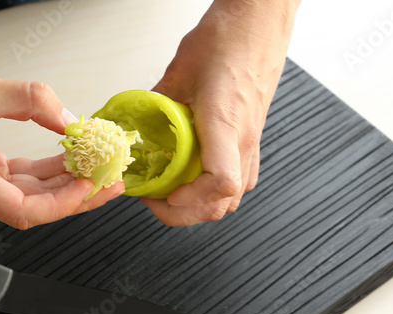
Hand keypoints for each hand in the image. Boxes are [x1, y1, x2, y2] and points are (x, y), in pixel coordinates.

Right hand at [0, 45, 121, 228]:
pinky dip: (48, 170)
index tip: (88, 185)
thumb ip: (34, 101)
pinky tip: (74, 159)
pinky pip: (22, 179)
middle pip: (32, 207)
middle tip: (110, 182)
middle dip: (74, 195)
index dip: (60, 203)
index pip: (22, 210)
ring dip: (65, 182)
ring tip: (100, 169)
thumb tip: (72, 120)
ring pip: (30, 195)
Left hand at [145, 0, 298, 225]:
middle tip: (158, 201)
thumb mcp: (179, 70)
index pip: (220, 182)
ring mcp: (252, 141)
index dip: (192, 200)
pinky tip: (197, 178)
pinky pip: (240, 178)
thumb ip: (156, 104)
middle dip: (187, 213)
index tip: (166, 195)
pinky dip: (217, 191)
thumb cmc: (229, 37)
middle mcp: (244, 138)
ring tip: (174, 193)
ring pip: (234, 197)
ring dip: (202, 205)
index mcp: (225, 122)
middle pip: (225, 202)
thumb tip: (133, 125)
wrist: (260, 20)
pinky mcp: (253, 137)